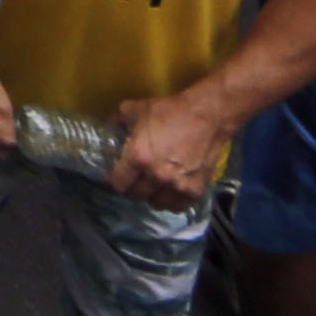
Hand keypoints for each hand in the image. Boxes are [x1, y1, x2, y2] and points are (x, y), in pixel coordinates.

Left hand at [106, 94, 224, 210]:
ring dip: (151, 196)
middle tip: (133, 179)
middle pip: (136, 195)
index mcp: (138, 157)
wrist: (207, 115)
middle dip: (131, 187)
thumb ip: (117, 120)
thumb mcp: (135, 109)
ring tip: (152, 186)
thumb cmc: (170, 110)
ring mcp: (177, 186)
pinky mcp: (195, 190)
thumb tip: (108, 127)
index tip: (113, 177)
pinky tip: (170, 192)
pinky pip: (177, 207)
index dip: (113, 181)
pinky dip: (171, 202)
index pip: (118, 184)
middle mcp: (156, 176)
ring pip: (156, 203)